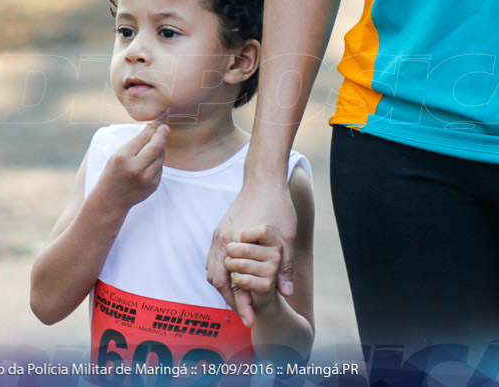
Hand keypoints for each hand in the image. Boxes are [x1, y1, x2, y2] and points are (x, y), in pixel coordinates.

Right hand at [98, 123, 168, 208]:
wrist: (111, 200)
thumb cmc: (112, 174)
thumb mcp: (116, 155)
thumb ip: (133, 144)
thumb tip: (151, 130)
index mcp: (123, 157)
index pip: (142, 138)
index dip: (150, 130)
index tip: (155, 125)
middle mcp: (136, 168)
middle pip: (156, 147)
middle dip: (162, 135)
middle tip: (165, 128)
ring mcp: (146, 178)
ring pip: (161, 157)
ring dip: (161, 149)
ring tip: (156, 145)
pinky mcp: (153, 185)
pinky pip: (160, 168)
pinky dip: (157, 162)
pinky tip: (150, 162)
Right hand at [208, 175, 295, 325]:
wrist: (263, 177)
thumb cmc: (277, 204)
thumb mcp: (286, 236)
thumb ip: (285, 266)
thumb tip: (286, 292)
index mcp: (237, 244)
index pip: (233, 284)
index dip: (241, 305)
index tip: (250, 321)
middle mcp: (223, 241)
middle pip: (217, 280)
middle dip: (229, 300)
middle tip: (244, 314)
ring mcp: (219, 235)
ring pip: (212, 270)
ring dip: (224, 286)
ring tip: (238, 299)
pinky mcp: (221, 229)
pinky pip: (214, 258)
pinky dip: (221, 272)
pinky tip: (233, 277)